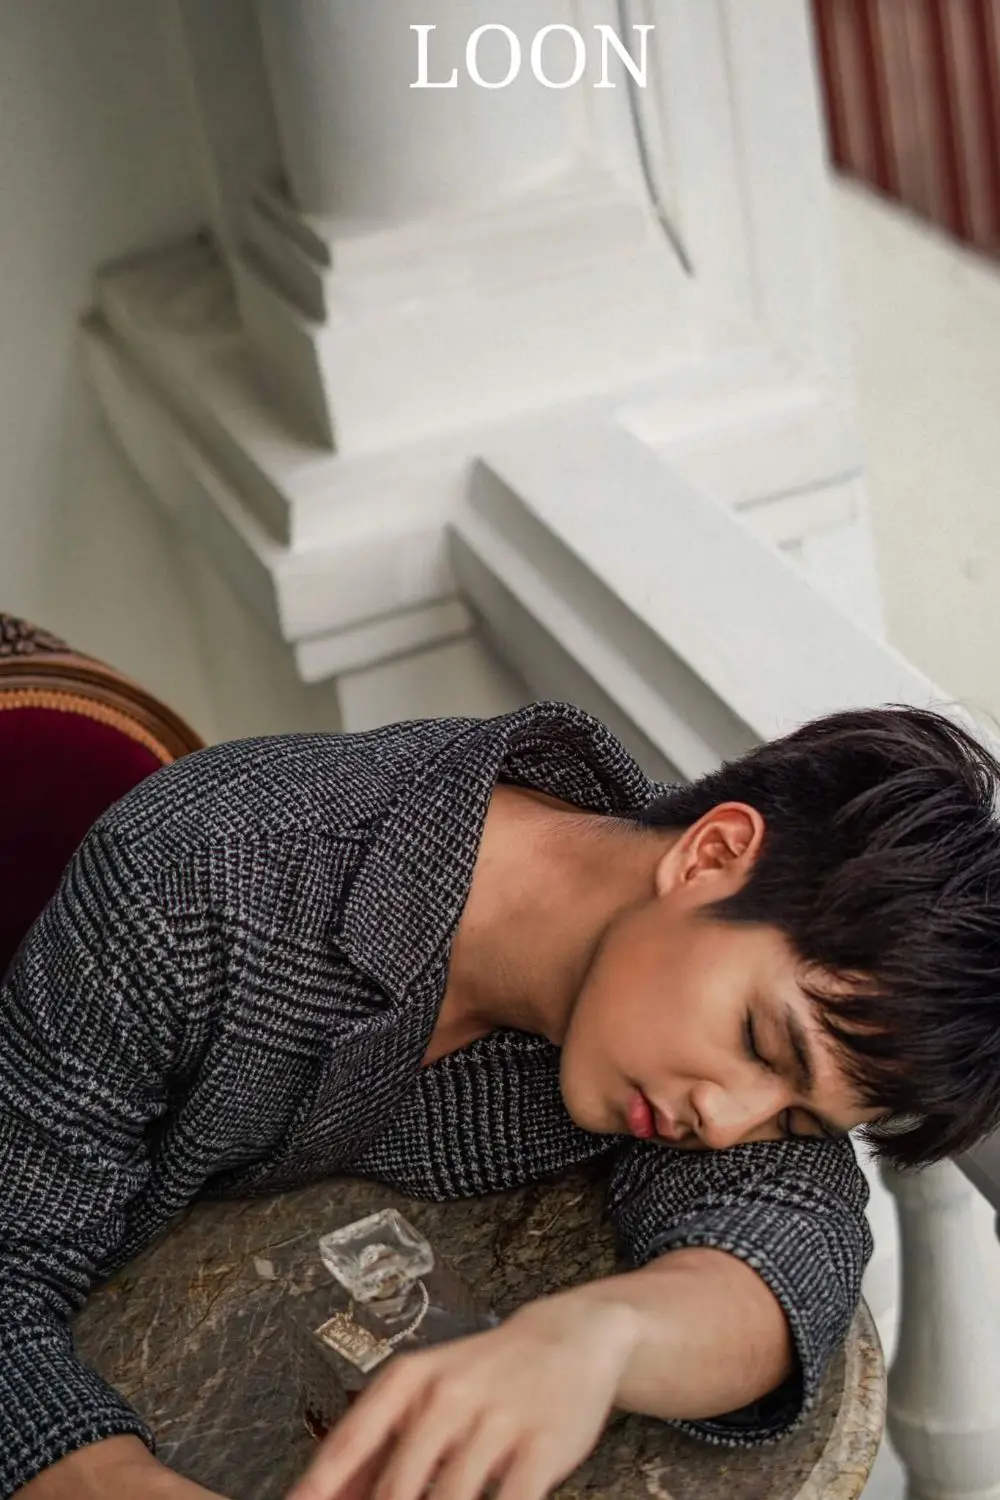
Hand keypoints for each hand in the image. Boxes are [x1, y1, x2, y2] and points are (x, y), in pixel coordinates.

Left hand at [285, 1293, 637, 1499]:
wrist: (568, 1336)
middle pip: (397, 1489)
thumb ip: (379, 1444)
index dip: (318, 1486)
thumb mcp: (427, 1390)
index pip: (350, 1442)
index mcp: (410, 1380)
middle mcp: (447, 1396)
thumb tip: (322, 1494)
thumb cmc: (485, 1373)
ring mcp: (495, 1420)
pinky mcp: (541, 1445)